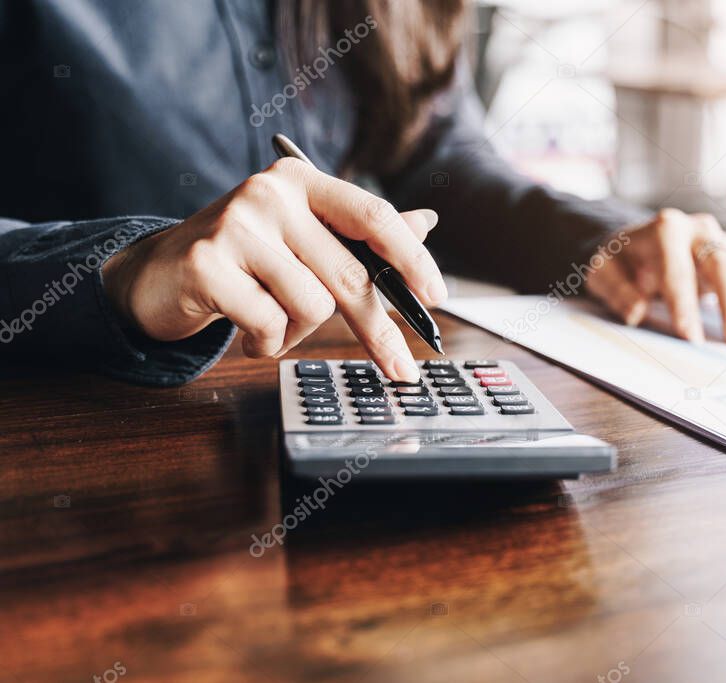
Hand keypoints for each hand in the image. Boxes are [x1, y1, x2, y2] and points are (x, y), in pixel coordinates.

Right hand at [101, 157, 446, 381]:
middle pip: (349, 273)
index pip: (373, 216)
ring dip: (296, 332)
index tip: (437, 297)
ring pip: (312, 305)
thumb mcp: (304, 240)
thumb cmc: (244, 260)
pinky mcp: (207, 264)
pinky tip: (245, 328)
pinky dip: (266, 342)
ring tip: (268, 319)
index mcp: (301, 181)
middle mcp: (270, 193)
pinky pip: (269, 324)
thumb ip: (361, 236)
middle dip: (377, 330)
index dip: (412, 258)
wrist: (157, 274)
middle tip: (401, 369)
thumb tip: (426, 222)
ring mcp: (235, 225)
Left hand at [585, 209, 725, 343]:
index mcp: (664, 231)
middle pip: (724, 263)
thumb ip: (617, 290)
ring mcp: (722, 240)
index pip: (678, 271)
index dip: (685, 305)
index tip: (692, 338)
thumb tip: (636, 311)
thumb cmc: (620, 261)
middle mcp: (699, 230)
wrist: (634, 242)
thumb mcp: (602, 273)